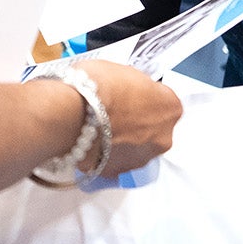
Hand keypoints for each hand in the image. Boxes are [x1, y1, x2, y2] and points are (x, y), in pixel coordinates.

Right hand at [80, 60, 183, 175]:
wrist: (72, 113)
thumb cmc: (97, 86)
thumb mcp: (124, 71)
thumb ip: (135, 86)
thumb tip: (130, 90)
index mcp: (170, 107)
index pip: (163, 101)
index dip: (144, 97)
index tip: (130, 95)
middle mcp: (162, 138)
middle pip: (153, 129)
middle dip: (136, 122)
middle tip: (113, 112)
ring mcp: (140, 159)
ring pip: (135, 148)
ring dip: (122, 140)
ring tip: (98, 127)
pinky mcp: (116, 172)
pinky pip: (113, 160)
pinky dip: (104, 153)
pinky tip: (90, 140)